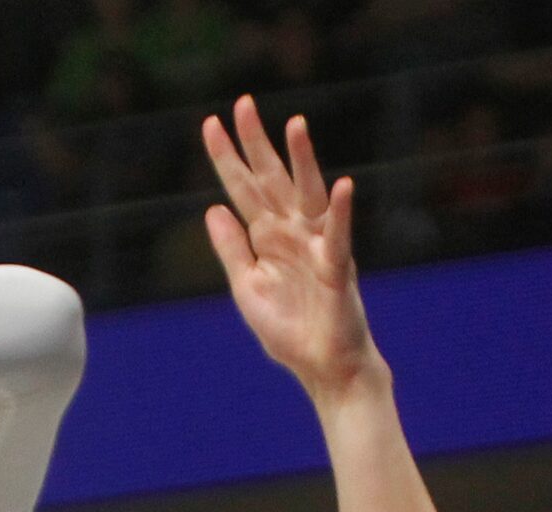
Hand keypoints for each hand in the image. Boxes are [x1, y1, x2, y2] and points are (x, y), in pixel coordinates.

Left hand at [202, 100, 379, 401]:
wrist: (326, 368)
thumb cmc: (291, 331)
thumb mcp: (248, 288)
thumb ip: (232, 250)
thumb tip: (213, 209)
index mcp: (268, 238)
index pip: (243, 190)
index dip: (228, 158)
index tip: (210, 124)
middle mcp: (293, 233)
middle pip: (272, 180)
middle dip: (258, 144)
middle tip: (243, 103)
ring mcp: (317, 246)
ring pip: (308, 195)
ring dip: (303, 161)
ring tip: (294, 126)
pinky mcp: (337, 269)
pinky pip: (338, 237)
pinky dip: (339, 213)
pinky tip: (341, 186)